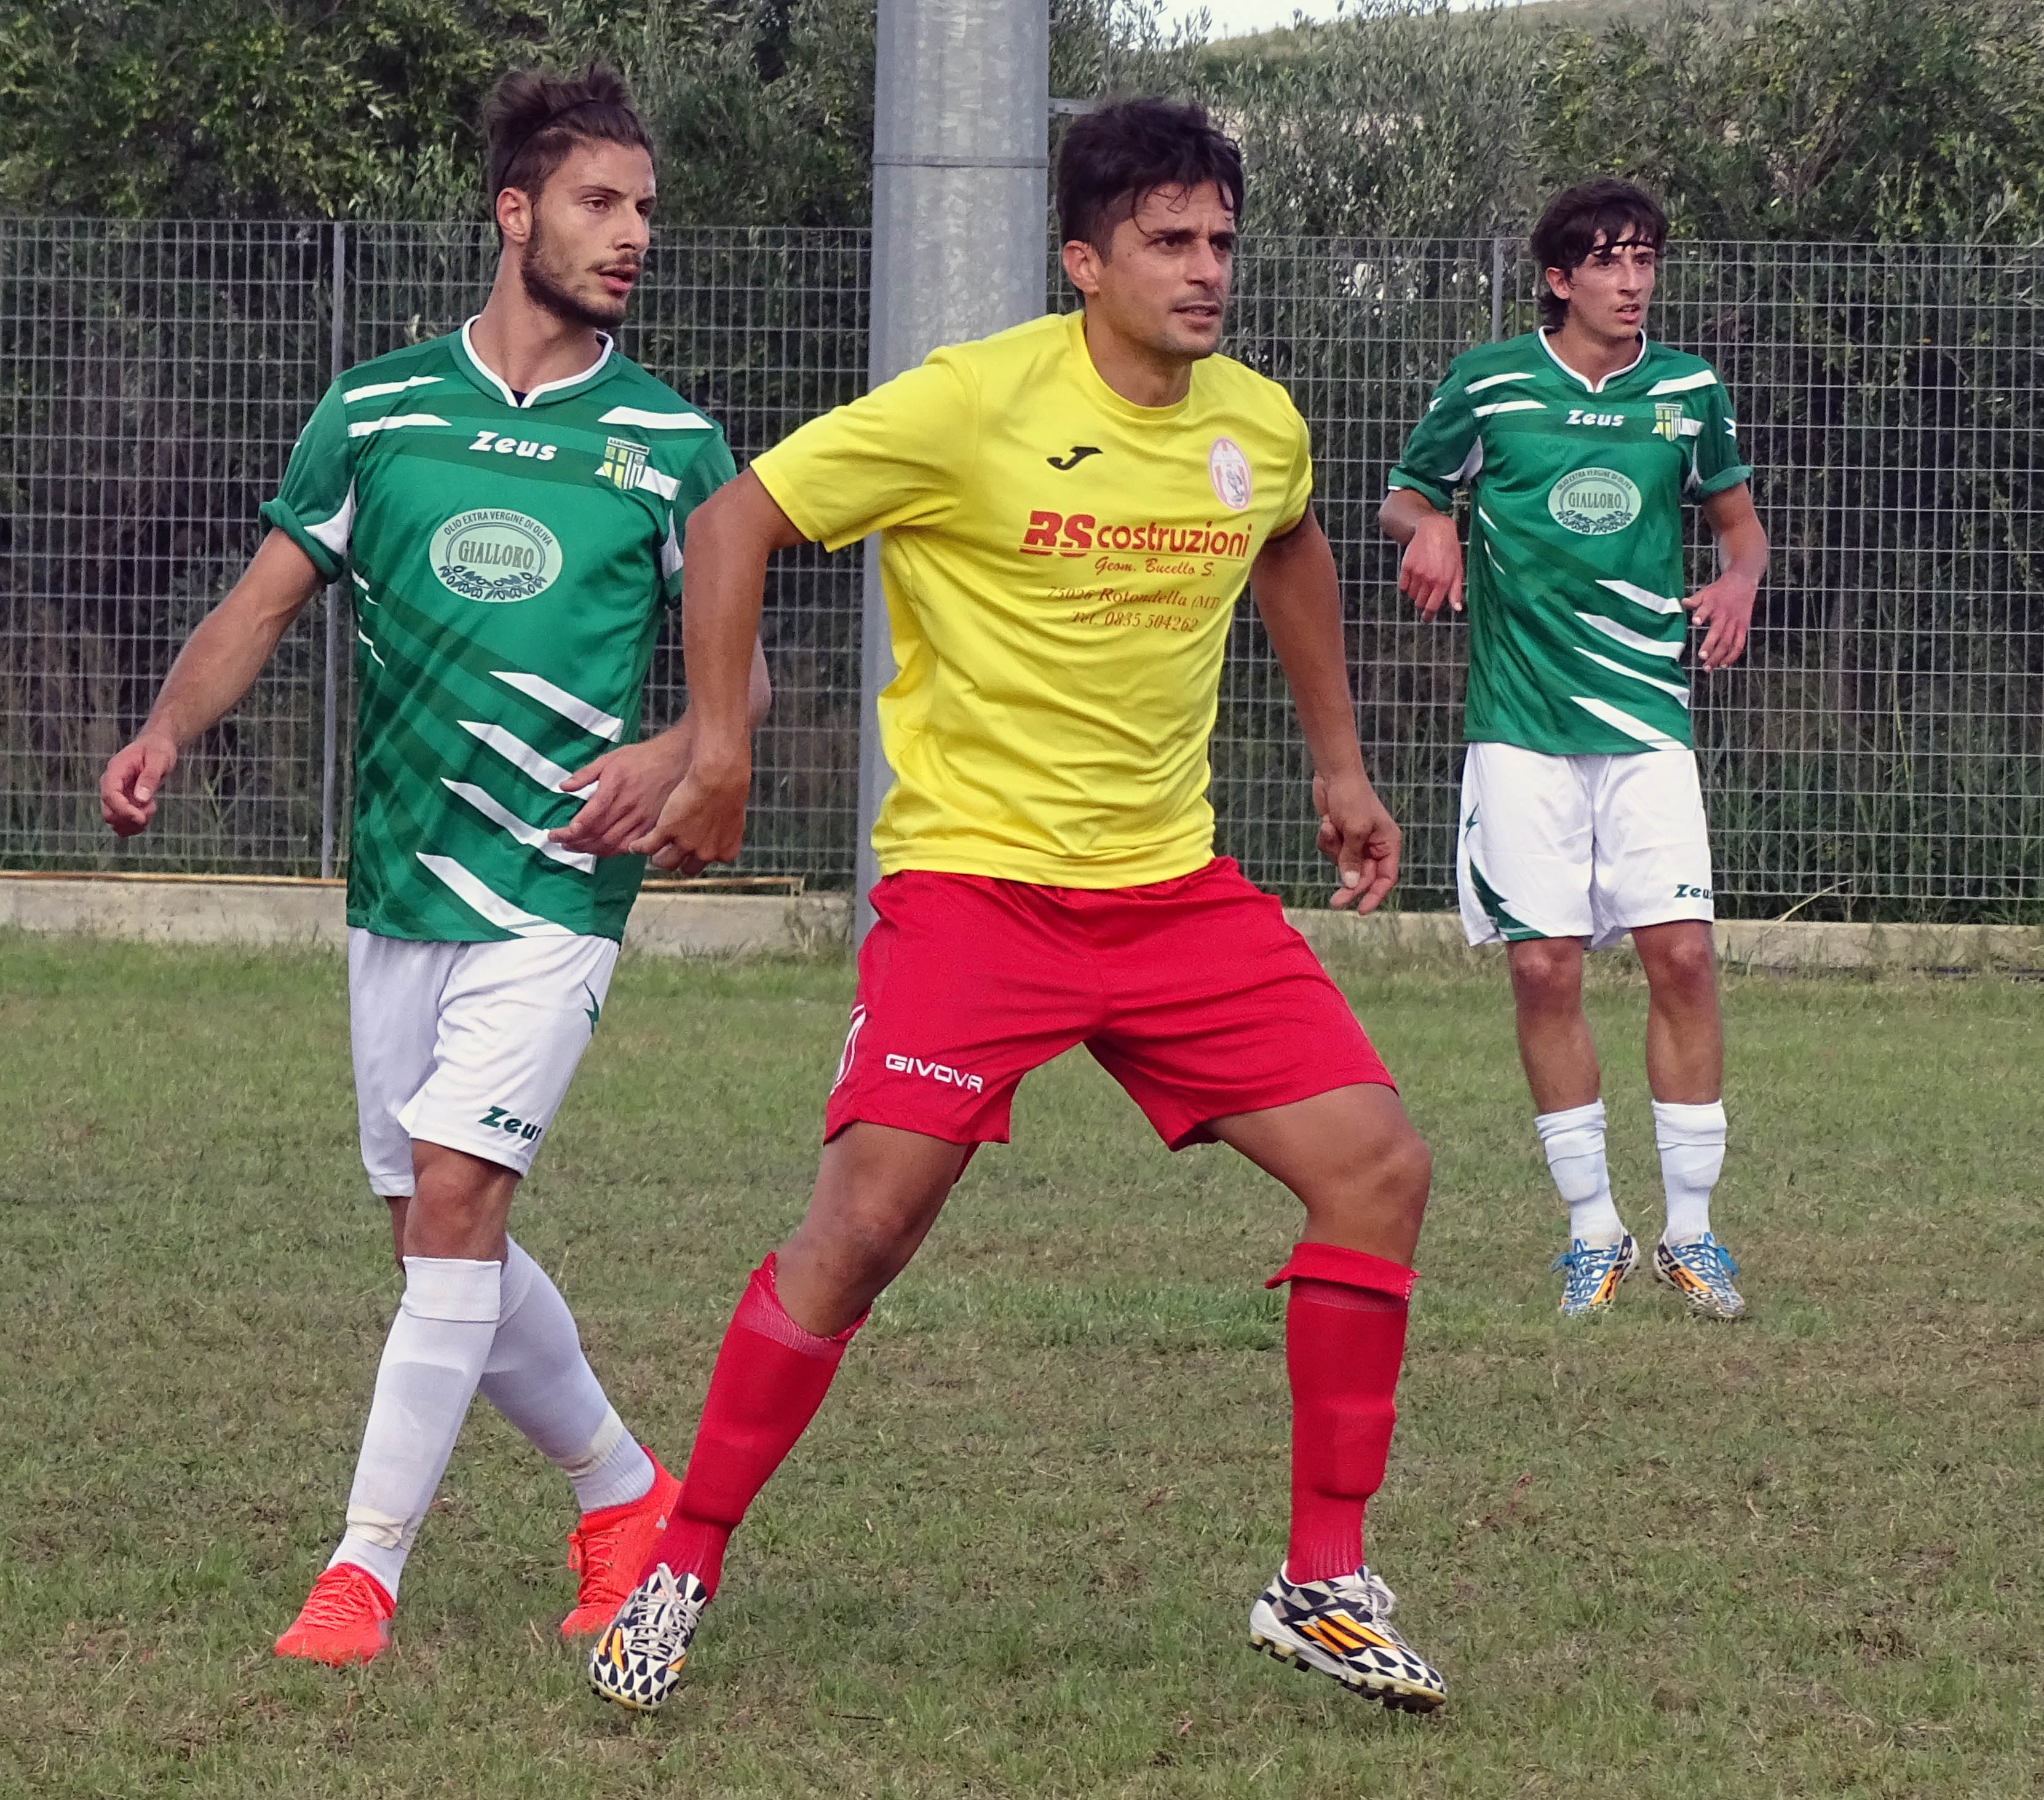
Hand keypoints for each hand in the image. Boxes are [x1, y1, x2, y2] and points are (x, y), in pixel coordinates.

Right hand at [99, 731, 178, 835]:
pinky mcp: (124, 800)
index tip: (140, 818)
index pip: (109, 794)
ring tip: (151, 811)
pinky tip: (147, 816)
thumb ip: (150, 777)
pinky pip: (122, 819)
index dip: (123, 810)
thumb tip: (141, 799)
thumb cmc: (157, 749)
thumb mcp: (159, 759)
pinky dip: (133, 825)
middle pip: (108, 810)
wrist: (157, 745)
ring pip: (114, 818)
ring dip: (132, 823)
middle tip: (150, 812)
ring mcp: (116, 793)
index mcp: (116, 770)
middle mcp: (111, 783)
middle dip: (129, 819)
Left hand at [549, 734, 691, 857]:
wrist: (677, 761)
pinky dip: (610, 852)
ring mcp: (641, 819)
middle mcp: (627, 806)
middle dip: (575, 842)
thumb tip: (564, 786)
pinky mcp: (651, 826)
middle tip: (561, 842)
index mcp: (614, 787)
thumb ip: (586, 773)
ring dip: (589, 850)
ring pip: (611, 843)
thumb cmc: (643, 757)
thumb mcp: (611, 758)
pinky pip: (628, 846)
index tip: (555, 834)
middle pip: (597, 834)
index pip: (588, 817)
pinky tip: (599, 849)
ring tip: (575, 847)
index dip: (570, 831)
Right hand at [629, 756, 750, 874]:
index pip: (709, 862)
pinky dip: (639, 848)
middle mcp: (706, 853)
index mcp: (724, 851)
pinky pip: (648, 847)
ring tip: (653, 852)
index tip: (693, 849)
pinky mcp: (666, 831)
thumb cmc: (729, 789)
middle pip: (687, 869)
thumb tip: (718, 831)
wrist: (718, 779)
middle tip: (672, 853)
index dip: (698, 855)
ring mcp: (685, 844)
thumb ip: (724, 831)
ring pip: (665, 863)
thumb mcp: (732, 817)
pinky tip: (634, 846)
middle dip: (679, 863)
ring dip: (659, 859)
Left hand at [1313, 770, 1401, 912]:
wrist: (1333, 775)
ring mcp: (1356, 842)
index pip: (1386, 878)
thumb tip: (1350, 885)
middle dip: (1347, 882)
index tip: (1360, 910)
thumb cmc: (1352, 798)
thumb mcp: (1355, 830)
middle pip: (1362, 876)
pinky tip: (1326, 822)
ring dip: (1333, 850)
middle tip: (1333, 901)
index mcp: (1387, 843)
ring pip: (1343, 865)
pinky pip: (1331, 852)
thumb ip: (1353, 859)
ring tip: (1330, 826)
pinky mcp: (1340, 837)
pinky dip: (1326, 841)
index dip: (1375, 895)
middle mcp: (1374, 845)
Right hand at [1400, 515, 1463, 619]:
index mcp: (1443, 581)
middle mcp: (1429, 579)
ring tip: (1422, 581)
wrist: (1434, 529)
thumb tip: (1457, 609)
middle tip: (1426, 593)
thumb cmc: (1449, 548)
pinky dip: (1406, 585)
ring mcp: (1416, 573)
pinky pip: (1402, 585)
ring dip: (1415, 593)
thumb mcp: (1457, 569)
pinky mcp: (1406, 566)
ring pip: (1411, 594)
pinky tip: (1414, 576)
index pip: (1432, 606)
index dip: (1428, 615)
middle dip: (1422, 602)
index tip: (1425, 618)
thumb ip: (1456, 590)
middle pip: (1419, 602)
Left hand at [1684, 575, 1756, 668]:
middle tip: (1702, 657)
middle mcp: (1725, 615)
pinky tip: (1723, 665)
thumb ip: (1694, 600)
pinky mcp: (1743, 628)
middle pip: (1718, 633)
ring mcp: (1735, 623)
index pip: (1706, 609)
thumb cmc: (1718, 591)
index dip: (1701, 615)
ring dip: (1718, 656)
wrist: (1742, 583)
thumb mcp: (1705, 592)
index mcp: (1713, 604)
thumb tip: (1682, 602)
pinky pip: (1739, 644)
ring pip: (1728, 642)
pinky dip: (1732, 656)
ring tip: (1708, 667)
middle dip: (1710, 645)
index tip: (1695, 621)